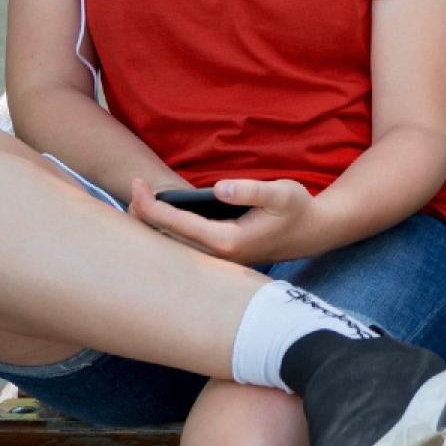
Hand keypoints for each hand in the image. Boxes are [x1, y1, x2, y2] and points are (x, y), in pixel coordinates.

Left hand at [129, 176, 323, 263]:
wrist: (313, 232)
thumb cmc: (297, 209)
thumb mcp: (282, 192)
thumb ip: (251, 190)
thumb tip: (219, 188)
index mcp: (226, 241)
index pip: (175, 223)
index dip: (150, 204)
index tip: (137, 184)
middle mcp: (217, 257)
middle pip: (166, 240)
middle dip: (142, 217)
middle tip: (131, 191)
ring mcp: (218, 261)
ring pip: (172, 247)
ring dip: (153, 226)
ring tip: (138, 204)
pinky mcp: (220, 259)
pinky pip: (183, 248)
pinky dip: (166, 232)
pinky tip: (161, 219)